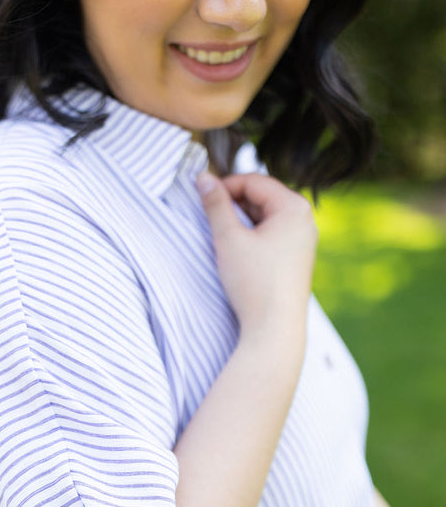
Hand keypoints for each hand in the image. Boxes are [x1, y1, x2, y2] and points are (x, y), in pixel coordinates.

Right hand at [196, 171, 317, 344]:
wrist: (274, 328)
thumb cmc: (254, 283)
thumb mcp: (228, 238)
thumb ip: (215, 204)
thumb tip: (202, 177)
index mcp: (294, 207)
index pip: (253, 181)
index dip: (224, 186)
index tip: (200, 197)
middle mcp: (305, 220)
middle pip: (261, 197)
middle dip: (233, 204)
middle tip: (208, 218)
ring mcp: (303, 241)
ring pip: (265, 217)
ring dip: (240, 222)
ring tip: (221, 238)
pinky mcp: (297, 259)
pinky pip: (271, 236)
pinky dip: (252, 237)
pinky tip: (236, 254)